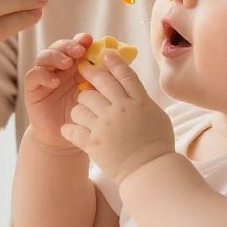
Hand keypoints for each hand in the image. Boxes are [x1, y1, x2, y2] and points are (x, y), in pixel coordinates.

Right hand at [22, 34, 93, 150]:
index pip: (76, 46)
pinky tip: (55, 82)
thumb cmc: (84, 116)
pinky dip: (43, 75)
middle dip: (69, 45)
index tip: (90, 40)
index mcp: (75, 66)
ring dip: (56, 56)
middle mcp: (58, 68)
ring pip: (44, 56)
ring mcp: (44, 77)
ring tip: (67, 63)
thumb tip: (118, 61)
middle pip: (59, 47)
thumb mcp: (96, 95)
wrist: (66, 140)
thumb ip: (102, 79)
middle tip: (79, 50)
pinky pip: (34, 75)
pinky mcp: (33, 89)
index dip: (81, 40)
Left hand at [61, 52, 175, 184]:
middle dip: (89, 73)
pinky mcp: (93, 142)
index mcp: (139, 102)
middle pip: (99, 83)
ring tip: (82, 113)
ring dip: (80, 107)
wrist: (149, 171)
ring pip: (81, 104)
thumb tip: (131, 86)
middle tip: (82, 70)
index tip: (105, 54)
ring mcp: (105, 125)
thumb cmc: (157, 144)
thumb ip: (142, 100)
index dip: (114, 61)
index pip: (124, 75)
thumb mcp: (157, 115)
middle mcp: (120, 110)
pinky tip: (72, 130)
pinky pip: (72, 128)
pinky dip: (70, 129)